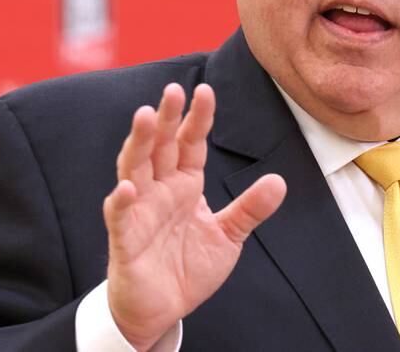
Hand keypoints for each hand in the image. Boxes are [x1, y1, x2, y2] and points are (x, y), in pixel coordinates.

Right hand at [103, 83, 286, 350]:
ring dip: (140, 143)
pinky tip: (129, 187)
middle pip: (161, 146)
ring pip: (135, 168)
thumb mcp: (227, 236)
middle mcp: (160, 190)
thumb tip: (279, 181)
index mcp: (185, 184)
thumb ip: (249, 209)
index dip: (198, 118)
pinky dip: (122, 201)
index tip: (205, 90)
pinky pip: (120, 216)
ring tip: (146, 116)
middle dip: (167, 118)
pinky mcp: (125, 239)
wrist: (163, 310)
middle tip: (173, 90)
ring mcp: (139, 211)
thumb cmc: (188, 267)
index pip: (191, 143)